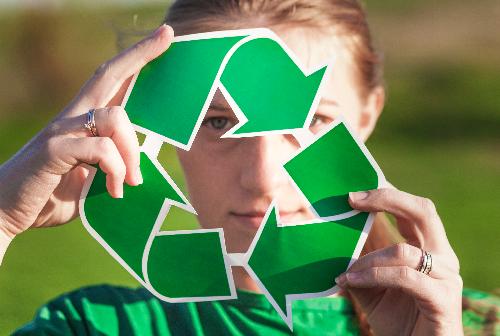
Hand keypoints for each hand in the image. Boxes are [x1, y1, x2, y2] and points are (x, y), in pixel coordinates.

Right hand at [0, 24, 173, 238]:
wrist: (5, 213)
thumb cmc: (50, 195)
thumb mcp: (90, 179)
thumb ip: (111, 167)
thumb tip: (141, 165)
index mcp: (82, 122)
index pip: (111, 81)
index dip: (136, 58)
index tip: (163, 38)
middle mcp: (72, 118)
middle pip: (108, 75)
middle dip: (141, 54)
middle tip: (168, 35)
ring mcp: (61, 131)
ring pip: (115, 117)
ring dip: (132, 151)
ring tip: (132, 182)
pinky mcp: (53, 149)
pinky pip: (100, 148)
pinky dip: (115, 169)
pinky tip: (113, 190)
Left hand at [335, 188, 462, 335]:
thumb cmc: (396, 318)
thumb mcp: (370, 284)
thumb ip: (360, 260)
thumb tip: (333, 235)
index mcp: (429, 249)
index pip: (413, 209)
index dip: (386, 195)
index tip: (353, 194)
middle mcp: (442, 258)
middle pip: (423, 211)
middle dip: (387, 199)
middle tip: (353, 200)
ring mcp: (446, 278)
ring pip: (404, 250)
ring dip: (367, 259)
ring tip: (344, 272)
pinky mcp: (442, 300)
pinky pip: (404, 277)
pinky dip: (372, 276)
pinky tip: (350, 281)